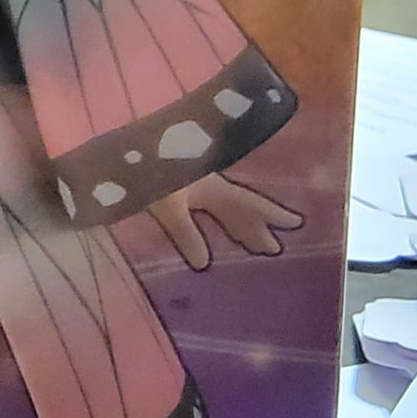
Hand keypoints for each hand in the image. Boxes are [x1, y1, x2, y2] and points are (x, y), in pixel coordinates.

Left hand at [150, 172, 300, 271]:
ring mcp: (193, 183)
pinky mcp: (177, 186)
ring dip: (238, 225)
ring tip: (254, 245)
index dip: (271, 216)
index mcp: (211, 184)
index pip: (248, 203)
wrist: (119, 152)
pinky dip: (217, 220)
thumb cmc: (146, 172)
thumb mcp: (168, 206)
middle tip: (275, 249)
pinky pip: (207, 206)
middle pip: (239, 206)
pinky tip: (215, 230)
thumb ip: (186, 234)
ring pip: (224, 206)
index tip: (297, 224)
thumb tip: (205, 264)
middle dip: (256, 227)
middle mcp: (207, 181)